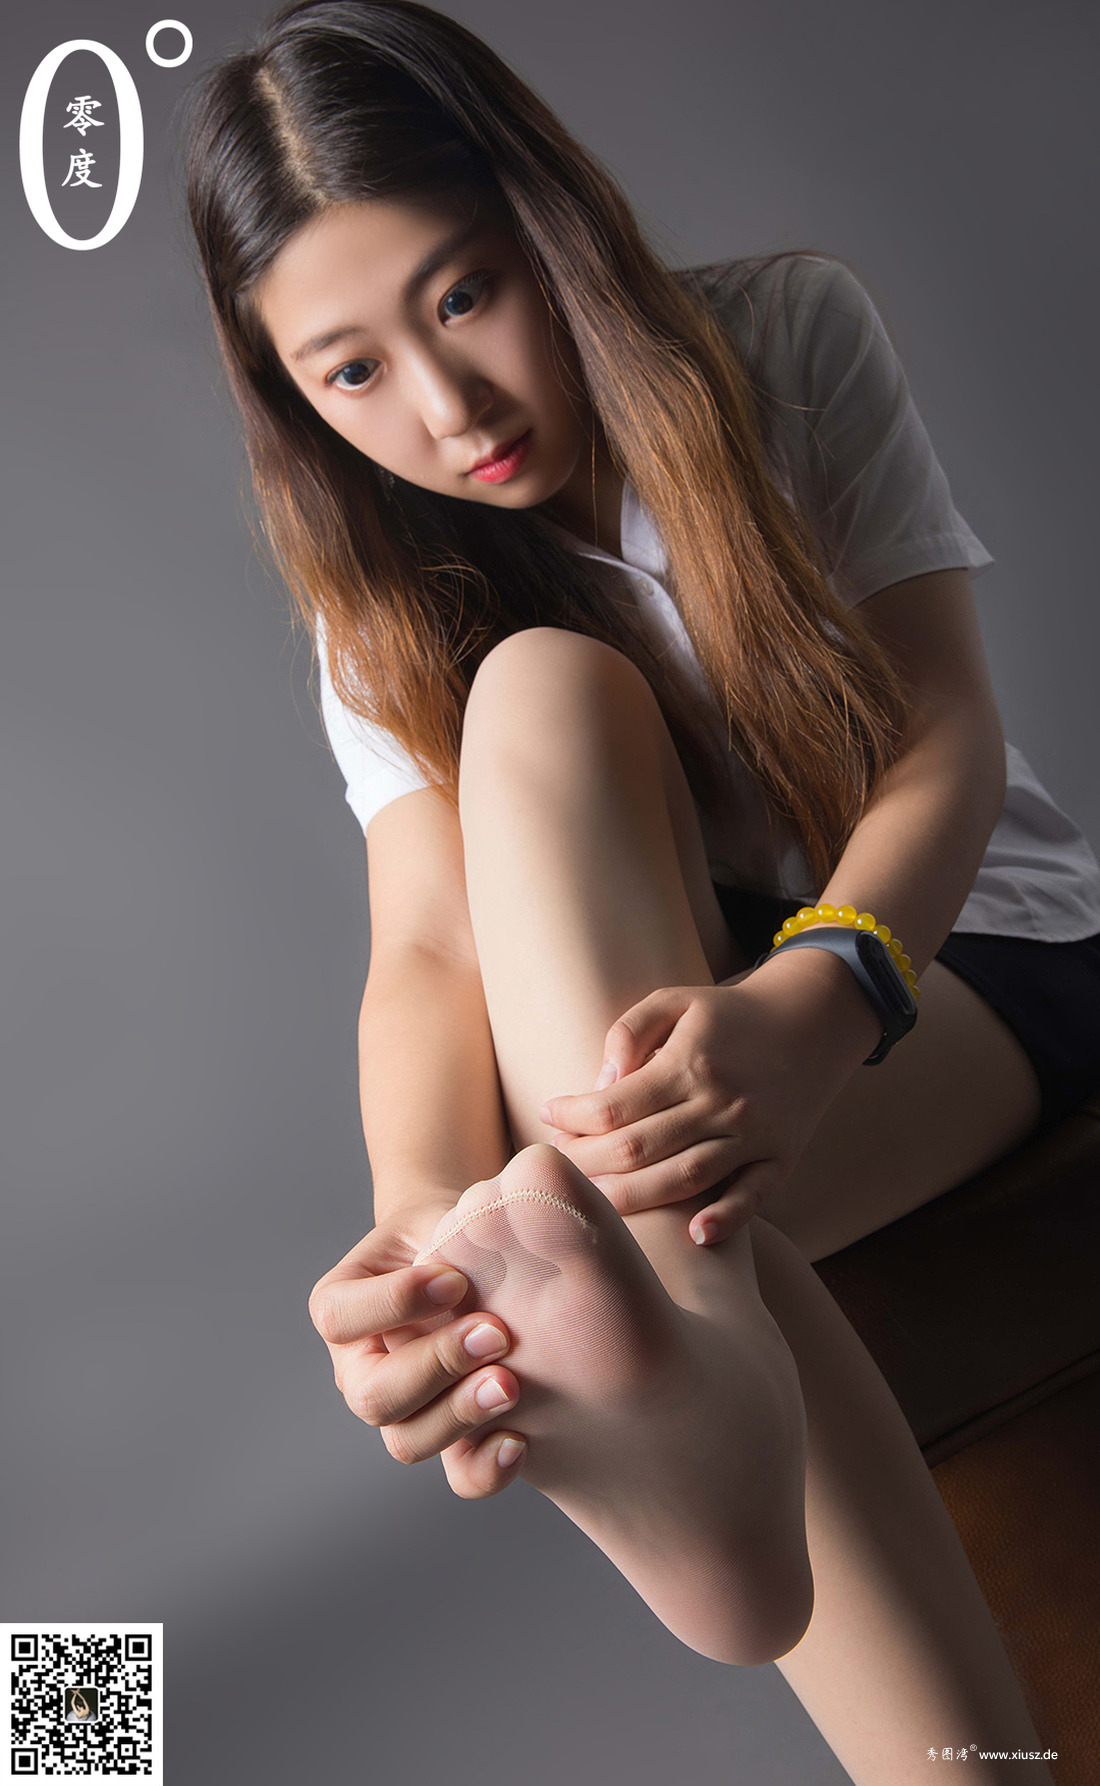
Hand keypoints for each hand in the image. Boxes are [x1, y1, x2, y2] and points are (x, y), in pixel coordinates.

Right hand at [308, 1193, 527, 1499]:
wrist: (481, 1265)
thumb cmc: (452, 1233)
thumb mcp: (439, 1216)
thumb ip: (447, 1227)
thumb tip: (478, 1232)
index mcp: (342, 1308)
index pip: (340, 1317)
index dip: (394, 1302)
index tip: (455, 1277)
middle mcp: (361, 1370)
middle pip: (373, 1395)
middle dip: (435, 1366)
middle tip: (495, 1334)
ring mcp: (403, 1411)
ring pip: (407, 1440)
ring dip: (460, 1415)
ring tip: (510, 1384)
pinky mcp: (450, 1440)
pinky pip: (457, 1475)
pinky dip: (485, 1468)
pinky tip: (520, 1441)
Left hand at [539, 953, 879, 1243]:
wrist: (811, 1021)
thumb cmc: (728, 1015)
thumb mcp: (675, 999)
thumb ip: (629, 1030)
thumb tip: (601, 1082)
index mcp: (689, 1063)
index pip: (613, 1106)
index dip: (571, 1117)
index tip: (549, 1117)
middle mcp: (721, 1103)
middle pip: (638, 1149)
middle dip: (587, 1163)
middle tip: (559, 1166)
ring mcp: (753, 1135)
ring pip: (684, 1179)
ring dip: (632, 1198)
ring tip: (592, 1202)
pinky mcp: (779, 1159)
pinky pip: (753, 1197)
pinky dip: (726, 1219)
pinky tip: (694, 1235)